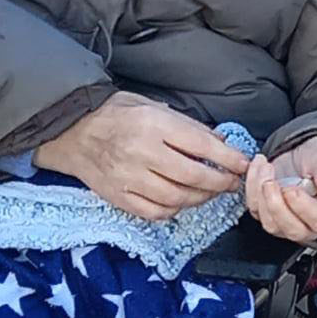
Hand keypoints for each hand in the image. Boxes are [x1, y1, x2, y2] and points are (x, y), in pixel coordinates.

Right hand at [34, 92, 249, 221]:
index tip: (244, 164)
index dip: (228, 158)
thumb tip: (218, 141)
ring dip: (200, 199)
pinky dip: (173, 211)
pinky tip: (181, 202)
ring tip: (210, 192)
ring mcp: (129, 178)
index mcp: (154, 125)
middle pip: (193, 176)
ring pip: (177, 199)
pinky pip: (154, 212)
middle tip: (232, 183)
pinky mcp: (119, 197)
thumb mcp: (152, 105)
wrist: (72, 130)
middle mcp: (143, 153)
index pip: (201, 145)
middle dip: (220, 183)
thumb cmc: (116, 112)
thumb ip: (185, 124)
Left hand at [245, 136, 316, 243]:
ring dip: (262, 196)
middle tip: (271, 182)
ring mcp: (288, 221)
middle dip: (277, 206)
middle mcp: (311, 223)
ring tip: (267, 167)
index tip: (292, 190)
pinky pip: (255, 209)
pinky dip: (252, 188)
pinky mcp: (269, 214)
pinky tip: (259, 167)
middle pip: (292, 229)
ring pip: (270, 224)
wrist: (305, 153)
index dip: (303, 208)